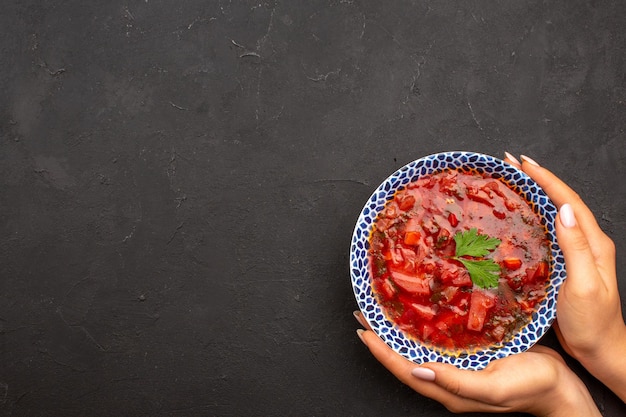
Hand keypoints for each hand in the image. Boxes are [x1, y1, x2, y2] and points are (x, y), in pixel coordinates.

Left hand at [355, 312, 599, 415]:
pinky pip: (438, 342)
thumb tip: (418, 370)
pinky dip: (423, 327)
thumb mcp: (495, 387)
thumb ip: (457, 382)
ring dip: (399, 330)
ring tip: (384, 310)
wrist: (562, 389)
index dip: (381, 350)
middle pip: (405, 357)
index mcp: (449, 390)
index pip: (404, 369)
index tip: (363, 330)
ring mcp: (458, 368)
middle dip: (383, 337)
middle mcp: (448, 379)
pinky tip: (420, 313)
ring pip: (419, 348)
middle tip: (366, 312)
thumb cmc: (533, 387)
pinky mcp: (470, 356)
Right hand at [504, 153, 625, 400]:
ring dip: (537, 194)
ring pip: (557, 213)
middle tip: (511, 164)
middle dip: (539, 179)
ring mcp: (578, 254)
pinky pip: (550, 231)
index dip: (546, 179)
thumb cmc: (592, 323)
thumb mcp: (583, 285)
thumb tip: (564, 210)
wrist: (602, 351)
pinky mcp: (567, 265)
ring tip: (514, 181)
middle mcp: (587, 243)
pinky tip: (521, 216)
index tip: (522, 163)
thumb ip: (576, 248)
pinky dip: (535, 215)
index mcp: (593, 244)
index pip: (569, 201)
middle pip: (563, 201)